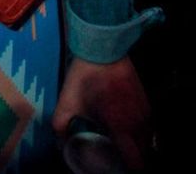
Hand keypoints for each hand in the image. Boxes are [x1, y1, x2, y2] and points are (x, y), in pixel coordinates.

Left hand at [53, 55, 151, 169]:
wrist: (103, 47)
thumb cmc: (85, 76)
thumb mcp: (67, 101)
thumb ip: (61, 125)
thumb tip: (59, 143)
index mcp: (121, 127)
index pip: (136, 162)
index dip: (130, 170)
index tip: (119, 170)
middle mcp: (138, 123)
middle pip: (144, 154)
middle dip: (134, 161)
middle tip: (119, 160)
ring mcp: (145, 112)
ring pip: (148, 140)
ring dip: (139, 148)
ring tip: (124, 148)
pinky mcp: (147, 102)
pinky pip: (149, 127)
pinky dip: (142, 134)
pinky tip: (128, 131)